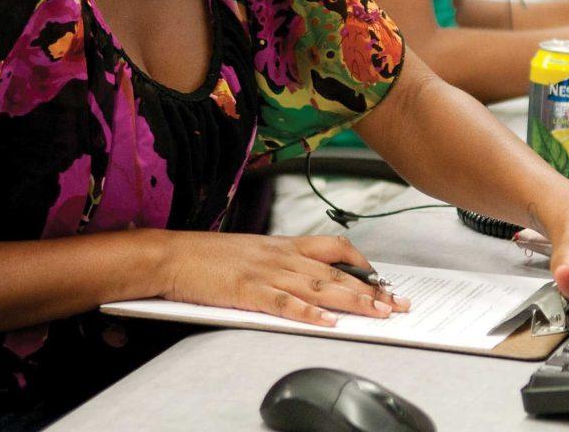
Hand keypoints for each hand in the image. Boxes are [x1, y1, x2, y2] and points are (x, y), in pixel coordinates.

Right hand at [162, 232, 409, 326]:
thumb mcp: (252, 253)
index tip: (383, 280)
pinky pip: (284, 304)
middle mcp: (281, 256)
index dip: (363, 263)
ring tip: (378, 313)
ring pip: (319, 286)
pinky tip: (327, 323)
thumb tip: (307, 279)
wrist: (171, 255)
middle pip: (336, 271)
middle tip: (397, 303)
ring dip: (352, 301)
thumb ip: (280, 263)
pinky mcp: (247, 291)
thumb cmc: (207, 257)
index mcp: (282, 244)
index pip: (334, 247)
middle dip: (371, 289)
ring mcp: (265, 273)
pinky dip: (308, 315)